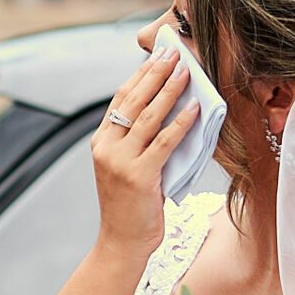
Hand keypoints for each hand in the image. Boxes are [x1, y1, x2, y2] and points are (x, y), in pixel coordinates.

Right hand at [90, 46, 197, 257]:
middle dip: (154, 73)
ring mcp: (120, 161)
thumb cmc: (130, 207)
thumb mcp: (127, 168)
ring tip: (185, 71)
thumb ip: (139, 142)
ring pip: (147, 116)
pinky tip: (193, 107)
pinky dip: (180, 122)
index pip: (120, 99)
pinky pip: (163, 142)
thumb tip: (170, 112)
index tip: (158, 55)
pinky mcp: (139, 176)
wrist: (121, 242)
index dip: (140, 75)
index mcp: (101, 142)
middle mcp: (106, 147)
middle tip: (173, 52)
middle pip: (132, 101)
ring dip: (169, 90)